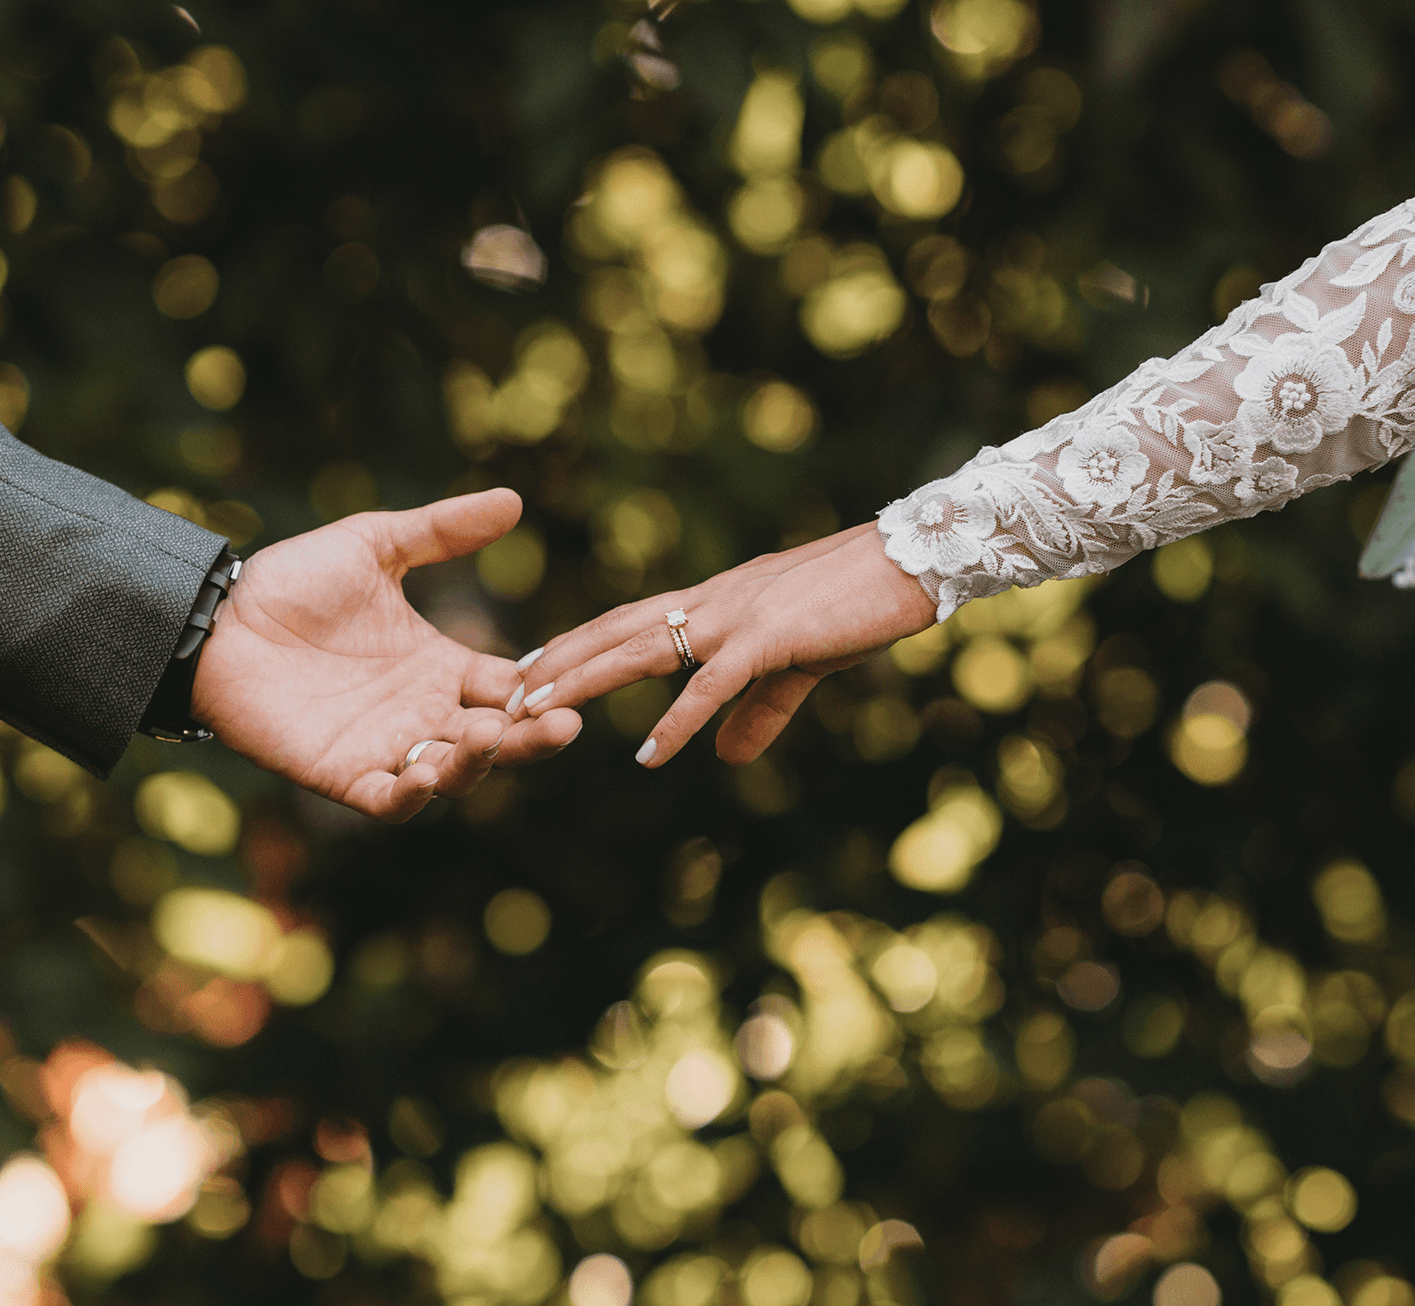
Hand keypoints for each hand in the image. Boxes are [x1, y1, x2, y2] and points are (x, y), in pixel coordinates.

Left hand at [190, 488, 581, 820]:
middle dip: (533, 738)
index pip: (509, 688)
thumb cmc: (292, 583)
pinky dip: (409, 796)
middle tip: (564, 725)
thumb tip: (512, 499)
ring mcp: (385, 747)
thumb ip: (441, 530)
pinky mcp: (342, 774)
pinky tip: (425, 774)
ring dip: (478, 764)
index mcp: (440, 665)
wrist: (219, 619)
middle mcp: (422, 712)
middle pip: (498, 740)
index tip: (563, 679)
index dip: (539, 688)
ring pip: (452, 775)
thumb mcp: (374, 545)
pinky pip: (387, 801)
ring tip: (488, 736)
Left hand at [514, 523, 934, 766]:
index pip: (627, 622)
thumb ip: (757, 712)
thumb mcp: (798, 666)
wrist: (912, 563)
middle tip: (503, 696)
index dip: (577, 645)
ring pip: (640, 649)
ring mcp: (735, 617)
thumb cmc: (856, 606)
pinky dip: (678, 721)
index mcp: (714, 604)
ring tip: (537, 714)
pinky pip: (711, 685)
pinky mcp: (770, 638)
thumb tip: (724, 760)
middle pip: (615, 632)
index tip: (529, 670)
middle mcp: (711, 602)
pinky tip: (649, 754)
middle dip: (558, 664)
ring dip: (584, 682)